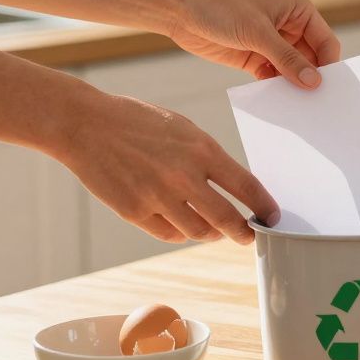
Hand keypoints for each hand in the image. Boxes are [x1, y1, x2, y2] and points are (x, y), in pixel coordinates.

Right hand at [54, 91, 279, 244]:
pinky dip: (180, 233)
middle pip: (227, 219)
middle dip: (243, 232)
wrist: (86, 124)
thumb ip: (207, 157)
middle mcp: (183, 176)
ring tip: (213, 229)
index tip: (273, 217)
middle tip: (248, 236)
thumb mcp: (182, 129)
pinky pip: (169, 234)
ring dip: (210, 233)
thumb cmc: (138, 122)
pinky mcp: (135, 212)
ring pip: (198, 232)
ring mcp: (158, 196)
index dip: (264, 206)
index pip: (246, 186)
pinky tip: (181, 225)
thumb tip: (232, 187)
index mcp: (201, 150)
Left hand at [168, 0, 340, 88]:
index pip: (325, 42)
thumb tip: (314, 81)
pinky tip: (273, 100)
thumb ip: (287, 58)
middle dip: (310, 78)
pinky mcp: (254, 58)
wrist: (180, 9)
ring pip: (292, 71)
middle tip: (313, 103)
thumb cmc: (221, 6)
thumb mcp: (258, 32)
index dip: (328, 64)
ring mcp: (272, 43)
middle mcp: (289, 26)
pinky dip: (274, 88)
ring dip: (292, 86)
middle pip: (311, 59)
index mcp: (298, 10)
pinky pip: (273, 77)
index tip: (326, 88)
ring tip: (294, 105)